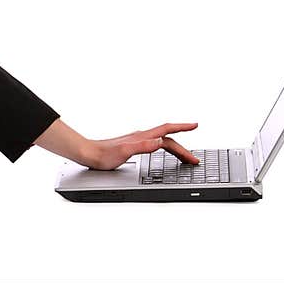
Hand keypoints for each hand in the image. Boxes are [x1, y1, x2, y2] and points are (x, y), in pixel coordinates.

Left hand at [82, 122, 198, 170]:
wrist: (89, 154)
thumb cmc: (104, 155)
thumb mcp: (125, 152)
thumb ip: (143, 146)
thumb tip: (159, 141)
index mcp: (142, 136)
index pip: (166, 130)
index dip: (182, 128)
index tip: (195, 125)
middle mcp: (141, 136)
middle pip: (167, 138)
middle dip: (182, 147)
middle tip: (193, 158)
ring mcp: (137, 140)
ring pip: (161, 141)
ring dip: (175, 147)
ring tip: (183, 155)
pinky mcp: (132, 146)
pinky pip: (154, 144)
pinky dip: (163, 146)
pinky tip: (162, 150)